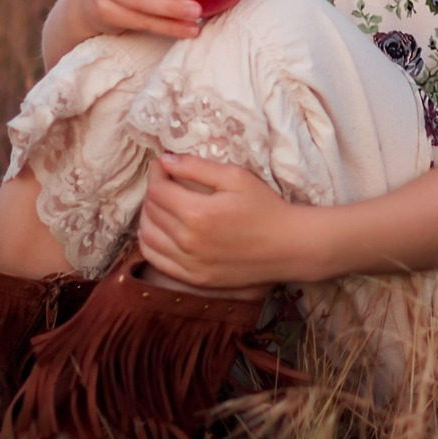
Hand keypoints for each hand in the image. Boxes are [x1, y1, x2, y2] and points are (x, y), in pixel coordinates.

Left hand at [138, 154, 318, 290]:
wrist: (290, 247)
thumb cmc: (266, 207)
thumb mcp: (235, 177)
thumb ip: (196, 167)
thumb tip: (164, 159)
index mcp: (197, 213)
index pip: (157, 190)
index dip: (156, 173)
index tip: (162, 166)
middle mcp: (188, 241)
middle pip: (150, 211)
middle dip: (153, 192)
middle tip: (165, 182)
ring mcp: (190, 264)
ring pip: (147, 236)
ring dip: (148, 217)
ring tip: (161, 205)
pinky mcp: (195, 279)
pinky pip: (156, 260)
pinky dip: (149, 243)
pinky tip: (158, 231)